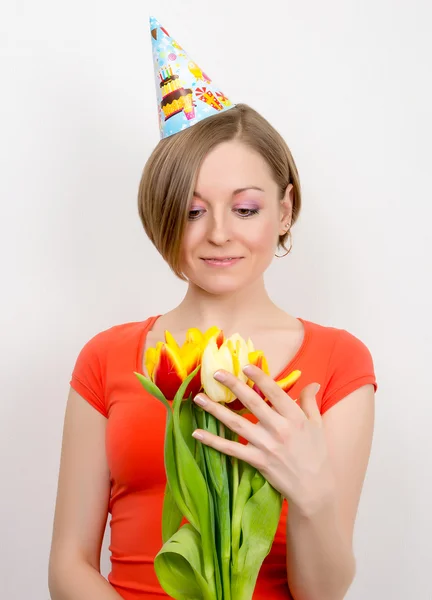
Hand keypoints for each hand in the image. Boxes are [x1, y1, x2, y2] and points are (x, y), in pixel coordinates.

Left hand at [192, 364, 335, 514]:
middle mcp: (279, 429)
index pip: (274, 392)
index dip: (259, 378)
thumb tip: (312, 383)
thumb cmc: (316, 454)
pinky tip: (197, 433)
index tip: (245, 365)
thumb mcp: (317, 425)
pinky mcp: (257, 461)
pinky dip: (213, 441)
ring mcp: (266, 445)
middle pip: (252, 402)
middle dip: (233, 385)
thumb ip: (310, 402)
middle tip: (216, 373)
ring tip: (198, 398)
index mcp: (295, 417)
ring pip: (236, 423)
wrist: (314, 489)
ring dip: (215, 410)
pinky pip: (231, 449)